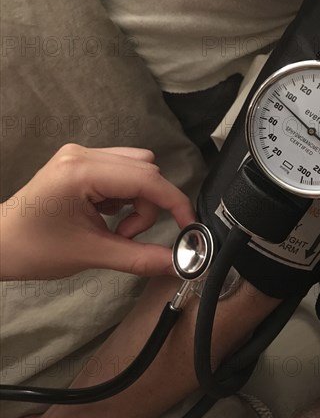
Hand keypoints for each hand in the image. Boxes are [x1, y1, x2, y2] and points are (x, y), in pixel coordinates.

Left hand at [0, 144, 195, 279]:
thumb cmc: (34, 249)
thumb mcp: (90, 254)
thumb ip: (139, 258)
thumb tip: (176, 263)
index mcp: (81, 171)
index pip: (146, 178)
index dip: (173, 202)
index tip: (188, 225)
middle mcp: (83, 154)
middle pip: (145, 169)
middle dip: (148, 205)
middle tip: (128, 235)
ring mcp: (81, 155)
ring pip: (136, 168)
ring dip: (138, 200)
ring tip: (116, 228)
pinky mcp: (81, 162)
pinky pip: (121, 172)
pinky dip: (126, 196)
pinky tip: (107, 215)